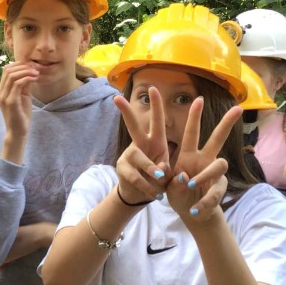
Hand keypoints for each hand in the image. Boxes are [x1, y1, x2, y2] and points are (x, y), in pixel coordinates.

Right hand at [0, 62, 37, 141]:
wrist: (17, 131)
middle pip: (8, 70)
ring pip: (12, 75)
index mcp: (1, 90)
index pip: (6, 70)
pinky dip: (27, 79)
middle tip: (35, 68)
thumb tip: (30, 71)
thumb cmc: (21, 115)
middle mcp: (0, 92)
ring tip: (36, 73)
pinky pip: (17, 84)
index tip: (32, 66)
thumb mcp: (24, 96)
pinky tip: (35, 79)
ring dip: (26, 71)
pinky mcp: (10, 102)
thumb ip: (25, 84)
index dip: (19, 65)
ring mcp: (3, 97)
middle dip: (23, 66)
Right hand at [114, 88, 171, 203]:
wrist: (141, 196)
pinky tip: (155, 194)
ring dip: (151, 169)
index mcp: (156, 142)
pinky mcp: (123, 169)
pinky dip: (148, 187)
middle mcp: (140, 144)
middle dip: (126, 112)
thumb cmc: (158, 180)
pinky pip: (137, 177)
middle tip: (117, 98)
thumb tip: (160, 169)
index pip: (156, 121)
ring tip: (161, 181)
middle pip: (133, 127)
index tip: (153, 88)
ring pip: (139, 157)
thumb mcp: (168, 174)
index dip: (156, 105)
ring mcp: (129, 156)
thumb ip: (166, 170)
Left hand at [166, 97, 241, 222]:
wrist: (190, 212)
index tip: (199, 99)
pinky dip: (203, 203)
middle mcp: (205, 160)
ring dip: (203, 176)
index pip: (192, 133)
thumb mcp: (168, 185)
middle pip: (218, 138)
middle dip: (226, 123)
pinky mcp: (219, 188)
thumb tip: (184, 177)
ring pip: (220, 165)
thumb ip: (173, 180)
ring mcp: (214, 173)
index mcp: (189, 155)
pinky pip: (215, 193)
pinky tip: (195, 210)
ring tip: (189, 186)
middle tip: (238, 109)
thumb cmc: (178, 194)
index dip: (194, 117)